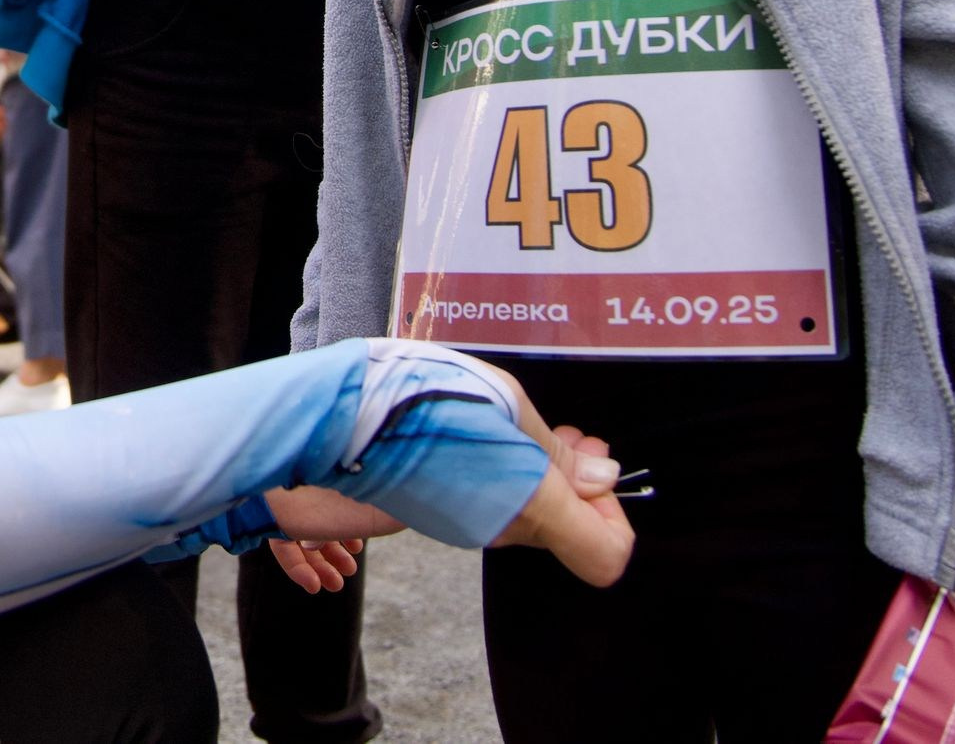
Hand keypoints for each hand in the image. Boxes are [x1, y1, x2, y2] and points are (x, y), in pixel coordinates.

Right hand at [264, 400, 632, 594]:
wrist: (339, 415)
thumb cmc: (420, 398)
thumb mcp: (503, 402)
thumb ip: (555, 453)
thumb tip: (602, 478)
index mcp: (528, 506)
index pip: (606, 556)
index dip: (615, 516)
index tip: (595, 471)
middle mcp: (501, 529)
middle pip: (570, 529)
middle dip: (580, 482)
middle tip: (572, 435)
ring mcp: (468, 527)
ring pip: (532, 514)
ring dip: (543, 473)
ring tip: (529, 423)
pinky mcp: (443, 515)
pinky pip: (496, 505)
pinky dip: (508, 475)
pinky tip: (492, 432)